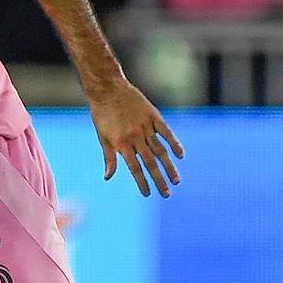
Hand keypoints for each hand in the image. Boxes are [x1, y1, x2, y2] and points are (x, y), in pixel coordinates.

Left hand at [88, 79, 183, 196]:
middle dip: (159, 179)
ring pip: (160, 150)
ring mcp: (146, 126)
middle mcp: (135, 137)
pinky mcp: (153, 116)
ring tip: (176, 180)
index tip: (148, 194)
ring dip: (169, 166)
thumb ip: (109, 158)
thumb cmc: (102, 113)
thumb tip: (107, 177)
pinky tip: (180, 155)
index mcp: (122, 144)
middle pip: (150, 162)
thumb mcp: (102, 137)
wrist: (108, 88)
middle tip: (166, 194)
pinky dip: (174, 143)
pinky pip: (166, 132)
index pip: (134, 168)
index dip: (141, 182)